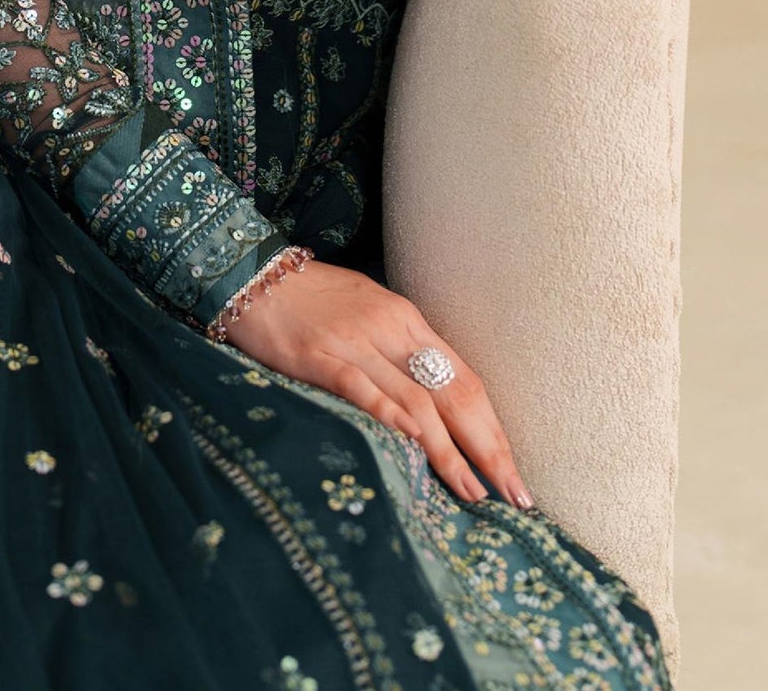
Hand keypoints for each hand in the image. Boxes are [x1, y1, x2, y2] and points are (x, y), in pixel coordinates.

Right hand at [222, 258, 534, 509]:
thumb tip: (432, 402)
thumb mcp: (368, 313)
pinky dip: (392, 418)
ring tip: (473, 492)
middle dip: (488, 448)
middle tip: (515, 494)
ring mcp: (355, 342)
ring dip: (449, 451)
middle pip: (452, 393)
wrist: (253, 273)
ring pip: (416, 399)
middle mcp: (390, 329)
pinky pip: (362, 388)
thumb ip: (400, 350)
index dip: (494, 428)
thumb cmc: (310, 298)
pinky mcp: (319, 356)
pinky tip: (414, 447)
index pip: (465, 379)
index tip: (514, 470)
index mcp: (406, 319)